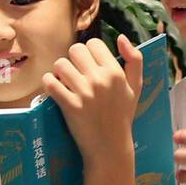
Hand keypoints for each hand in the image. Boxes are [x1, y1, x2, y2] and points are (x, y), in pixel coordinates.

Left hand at [41, 34, 142, 164]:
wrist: (110, 147)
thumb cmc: (122, 116)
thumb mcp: (136, 87)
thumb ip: (134, 60)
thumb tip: (121, 37)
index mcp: (116, 72)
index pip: (94, 44)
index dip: (89, 52)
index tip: (90, 65)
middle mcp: (100, 79)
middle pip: (75, 50)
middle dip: (73, 59)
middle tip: (76, 73)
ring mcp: (84, 92)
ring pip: (60, 64)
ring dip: (60, 72)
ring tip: (66, 82)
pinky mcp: (69, 105)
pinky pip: (50, 82)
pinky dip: (49, 83)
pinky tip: (55, 89)